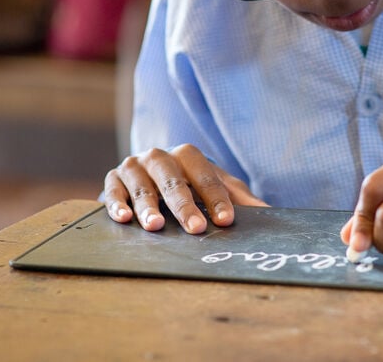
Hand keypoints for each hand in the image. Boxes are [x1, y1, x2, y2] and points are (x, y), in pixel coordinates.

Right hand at [100, 143, 267, 233]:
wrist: (152, 173)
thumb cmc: (191, 183)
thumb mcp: (218, 186)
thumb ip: (241, 199)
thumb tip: (269, 214)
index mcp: (189, 154)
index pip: (206, 178)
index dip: (217, 200)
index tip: (226, 221)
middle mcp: (161, 156)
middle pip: (174, 180)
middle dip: (185, 205)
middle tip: (196, 228)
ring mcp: (135, 165)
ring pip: (142, 185)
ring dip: (148, 206)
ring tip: (156, 226)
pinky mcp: (114, 178)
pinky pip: (113, 189)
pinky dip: (116, 203)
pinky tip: (124, 218)